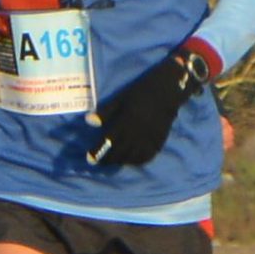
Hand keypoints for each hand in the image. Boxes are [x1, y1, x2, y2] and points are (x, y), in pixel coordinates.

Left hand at [89, 45, 210, 165]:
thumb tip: (88, 121)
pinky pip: (147, 156)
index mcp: (124, 122)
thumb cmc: (139, 93)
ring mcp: (148, 139)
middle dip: (107, 160)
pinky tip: (131, 160)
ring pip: (132, 158)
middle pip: (119, 153)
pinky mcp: (158, 141)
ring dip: (121, 162)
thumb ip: (105, 112)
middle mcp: (136, 133)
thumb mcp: (119, 99)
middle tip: (100, 161)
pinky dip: (137, 161)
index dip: (97, 152)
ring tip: (114, 161)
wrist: (166, 91)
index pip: (107, 142)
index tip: (89, 159)